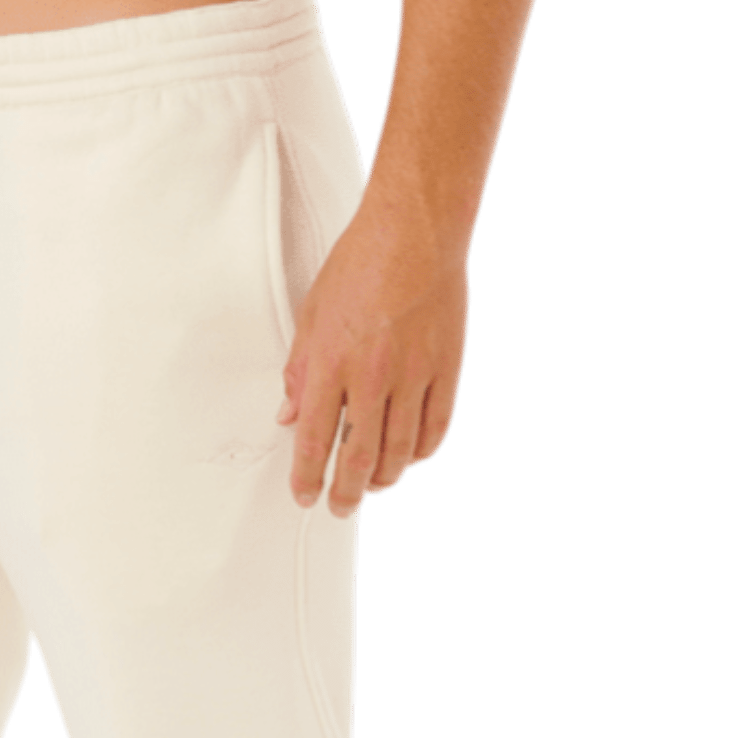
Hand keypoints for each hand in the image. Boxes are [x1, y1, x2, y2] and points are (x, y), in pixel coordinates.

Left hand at [275, 197, 470, 517]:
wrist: (415, 231)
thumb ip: (299, 371)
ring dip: (384, 478)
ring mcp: (414, 375)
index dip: (307, 478)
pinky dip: (421, 450)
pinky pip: (436, 427)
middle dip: (346, 493)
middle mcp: (373, 376)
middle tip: (340, 507)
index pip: (314, 441)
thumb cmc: (363, 261)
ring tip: (371, 486)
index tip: (305, 495)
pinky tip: (410, 456)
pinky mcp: (446, 368)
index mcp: (332, 364)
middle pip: (358, 459)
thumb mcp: (312, 315)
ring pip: (400, 451)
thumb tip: (290, 415)